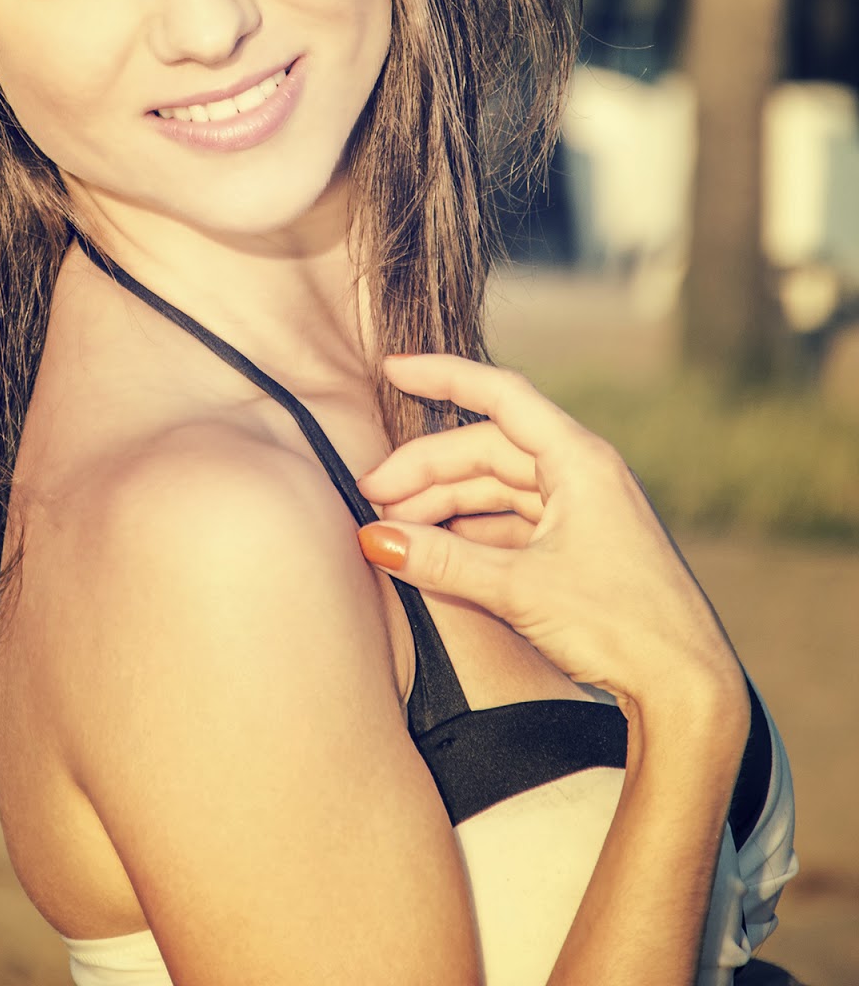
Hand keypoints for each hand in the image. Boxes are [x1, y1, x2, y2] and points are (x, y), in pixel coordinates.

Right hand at [356, 356, 745, 720]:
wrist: (687, 689)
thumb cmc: (621, 627)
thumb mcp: (521, 590)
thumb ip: (444, 562)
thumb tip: (374, 539)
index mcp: (580, 460)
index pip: (501, 395)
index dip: (444, 376)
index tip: (392, 368)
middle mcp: (581, 473)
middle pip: (486, 450)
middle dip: (425, 470)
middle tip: (370, 497)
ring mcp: (581, 509)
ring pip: (495, 488)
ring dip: (443, 505)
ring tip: (392, 528)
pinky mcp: (578, 546)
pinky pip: (510, 522)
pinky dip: (468, 533)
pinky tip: (432, 551)